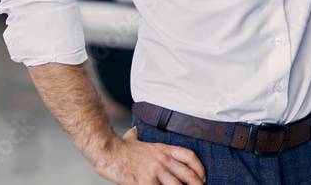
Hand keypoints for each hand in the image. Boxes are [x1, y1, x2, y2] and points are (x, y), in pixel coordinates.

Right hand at [91, 126, 206, 183]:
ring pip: (177, 184)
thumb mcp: (132, 139)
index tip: (202, 175)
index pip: (189, 156)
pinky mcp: (146, 181)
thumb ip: (136, 136)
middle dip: (196, 183)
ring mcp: (155, 170)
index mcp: (163, 149)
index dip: (199, 167)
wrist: (108, 151)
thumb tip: (134, 131)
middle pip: (187, 172)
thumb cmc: (119, 148)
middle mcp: (163, 159)